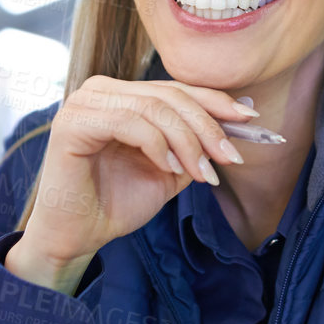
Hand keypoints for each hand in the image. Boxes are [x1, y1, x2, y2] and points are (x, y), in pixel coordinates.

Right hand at [5, 77, 255, 292]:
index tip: (249, 118)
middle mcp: (100, 90)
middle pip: (169, 95)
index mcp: (121, 94)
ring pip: (153, 107)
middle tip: (229, 157)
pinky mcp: (73, 122)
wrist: (79, 236)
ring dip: (186, 142)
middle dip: (207, 126)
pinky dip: (158, 145)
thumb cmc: (116, 202)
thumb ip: (196, 143)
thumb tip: (242, 113)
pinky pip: (129, 122)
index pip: (175, 88)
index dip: (214, 100)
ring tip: (200, 173)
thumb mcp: (170, 169)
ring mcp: (84, 103)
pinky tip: (170, 169)